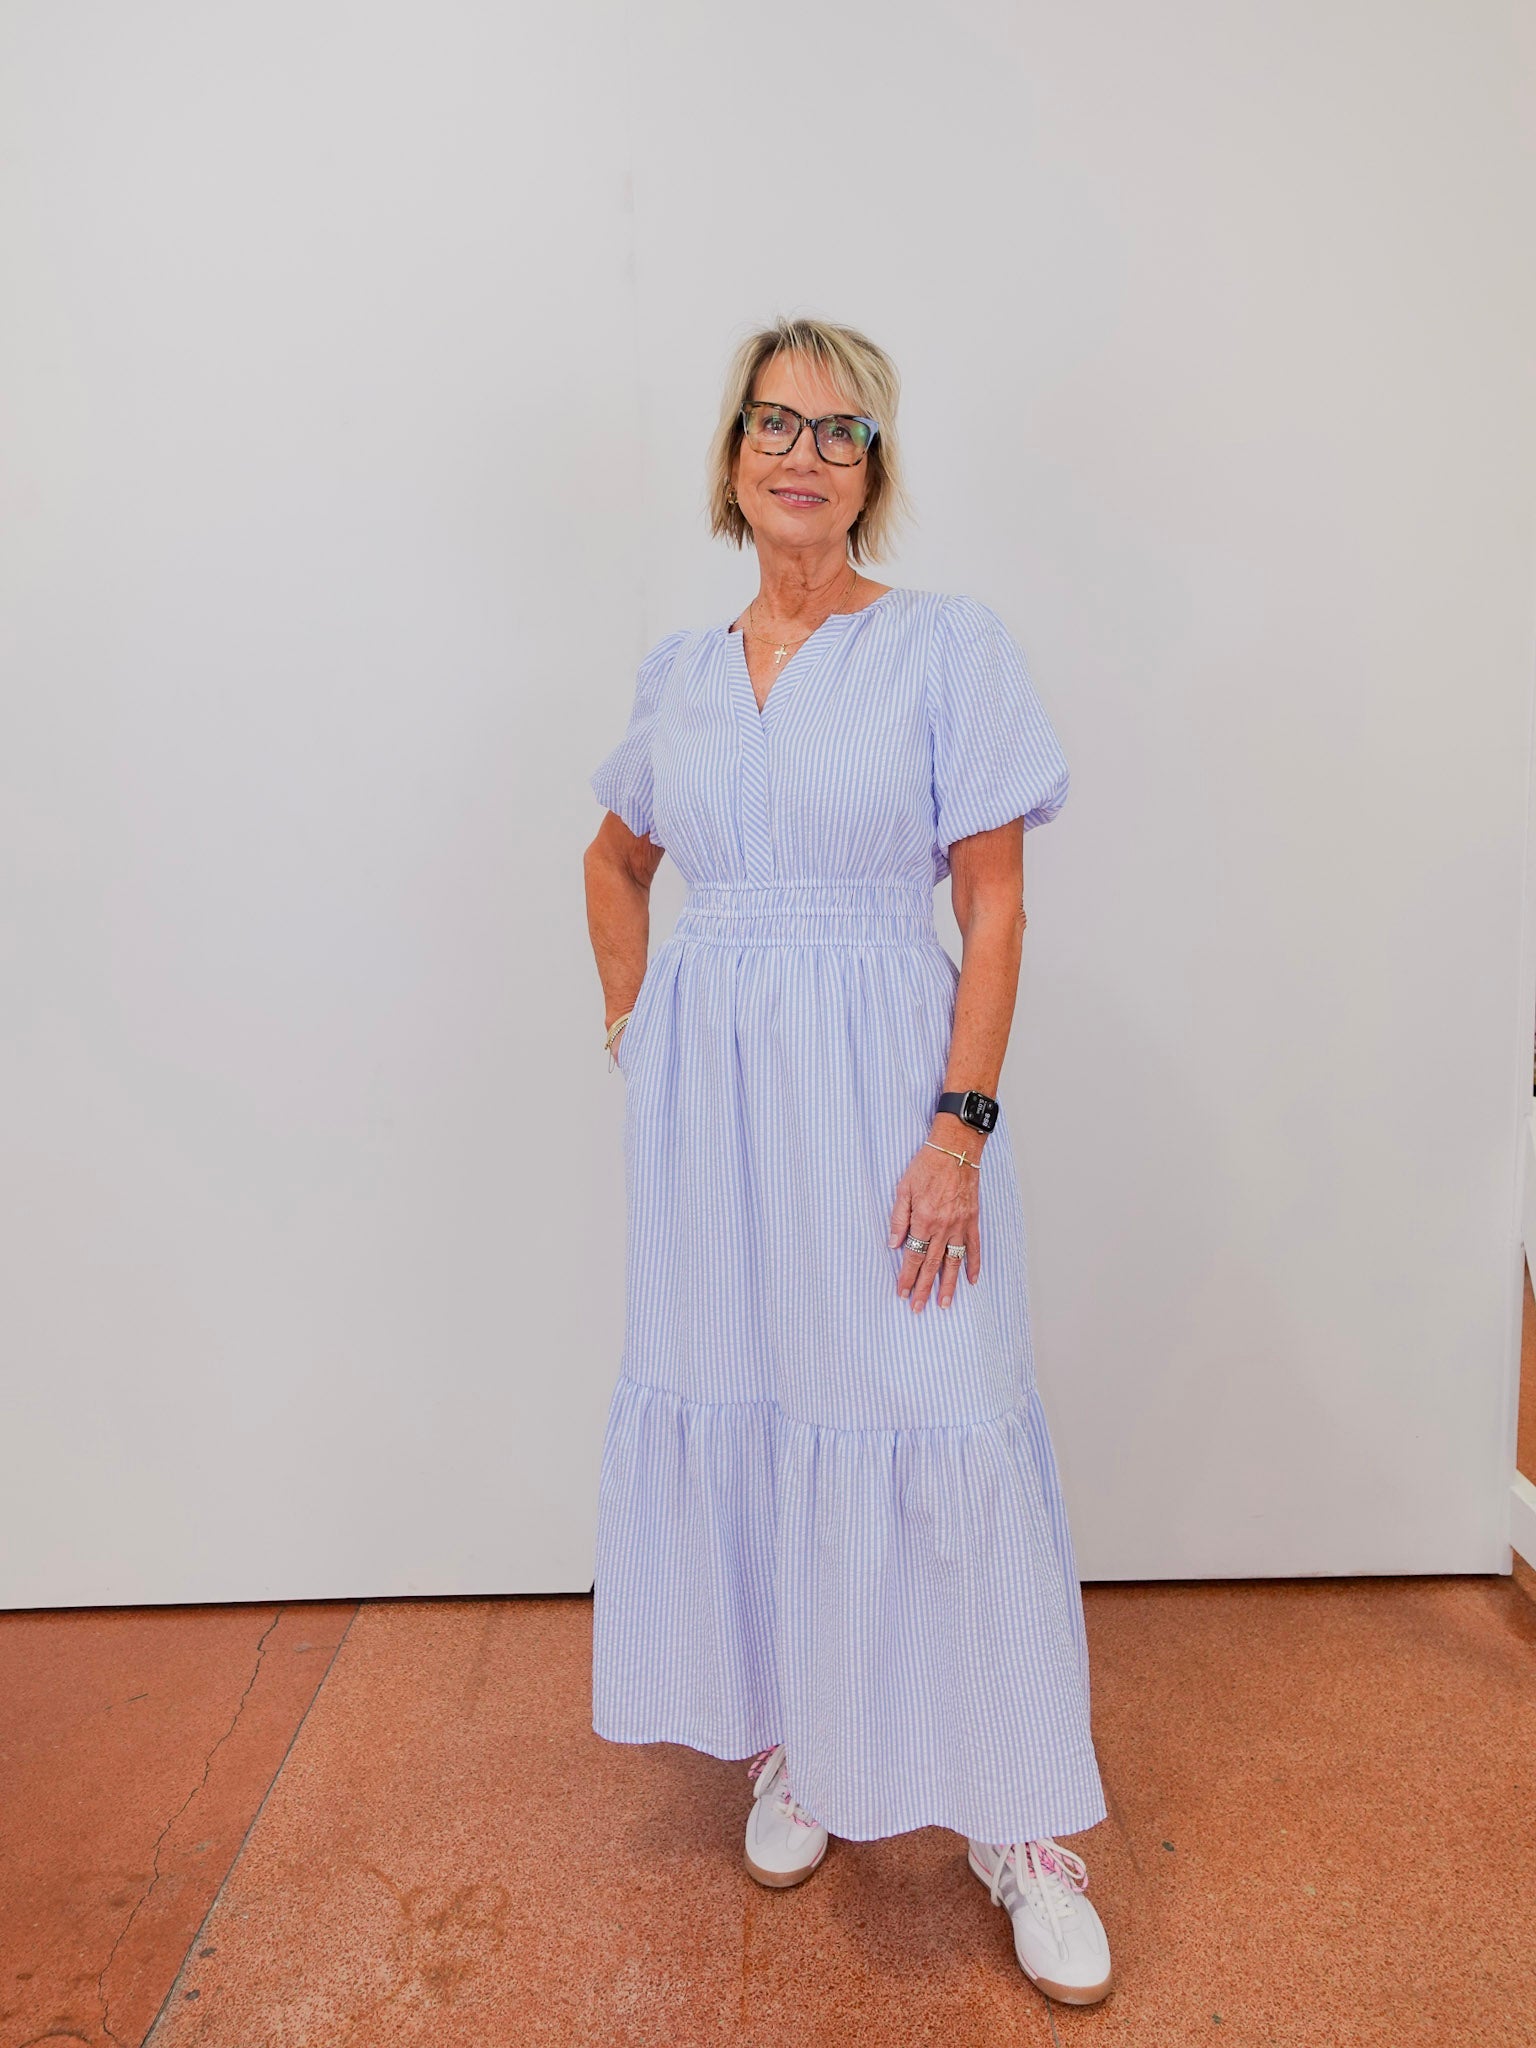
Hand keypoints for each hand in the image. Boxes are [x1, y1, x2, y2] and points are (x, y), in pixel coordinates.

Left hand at [887, 1121, 981, 1310]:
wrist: (956, 1149)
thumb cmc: (926, 1165)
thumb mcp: (903, 1188)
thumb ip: (898, 1218)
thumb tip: (894, 1244)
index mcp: (923, 1220)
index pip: (913, 1256)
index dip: (907, 1276)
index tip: (902, 1292)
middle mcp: (943, 1227)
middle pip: (931, 1264)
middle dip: (923, 1288)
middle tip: (918, 1308)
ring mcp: (960, 1225)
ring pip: (953, 1261)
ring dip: (949, 1285)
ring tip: (944, 1304)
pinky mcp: (972, 1220)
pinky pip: (974, 1247)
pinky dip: (974, 1264)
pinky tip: (972, 1280)